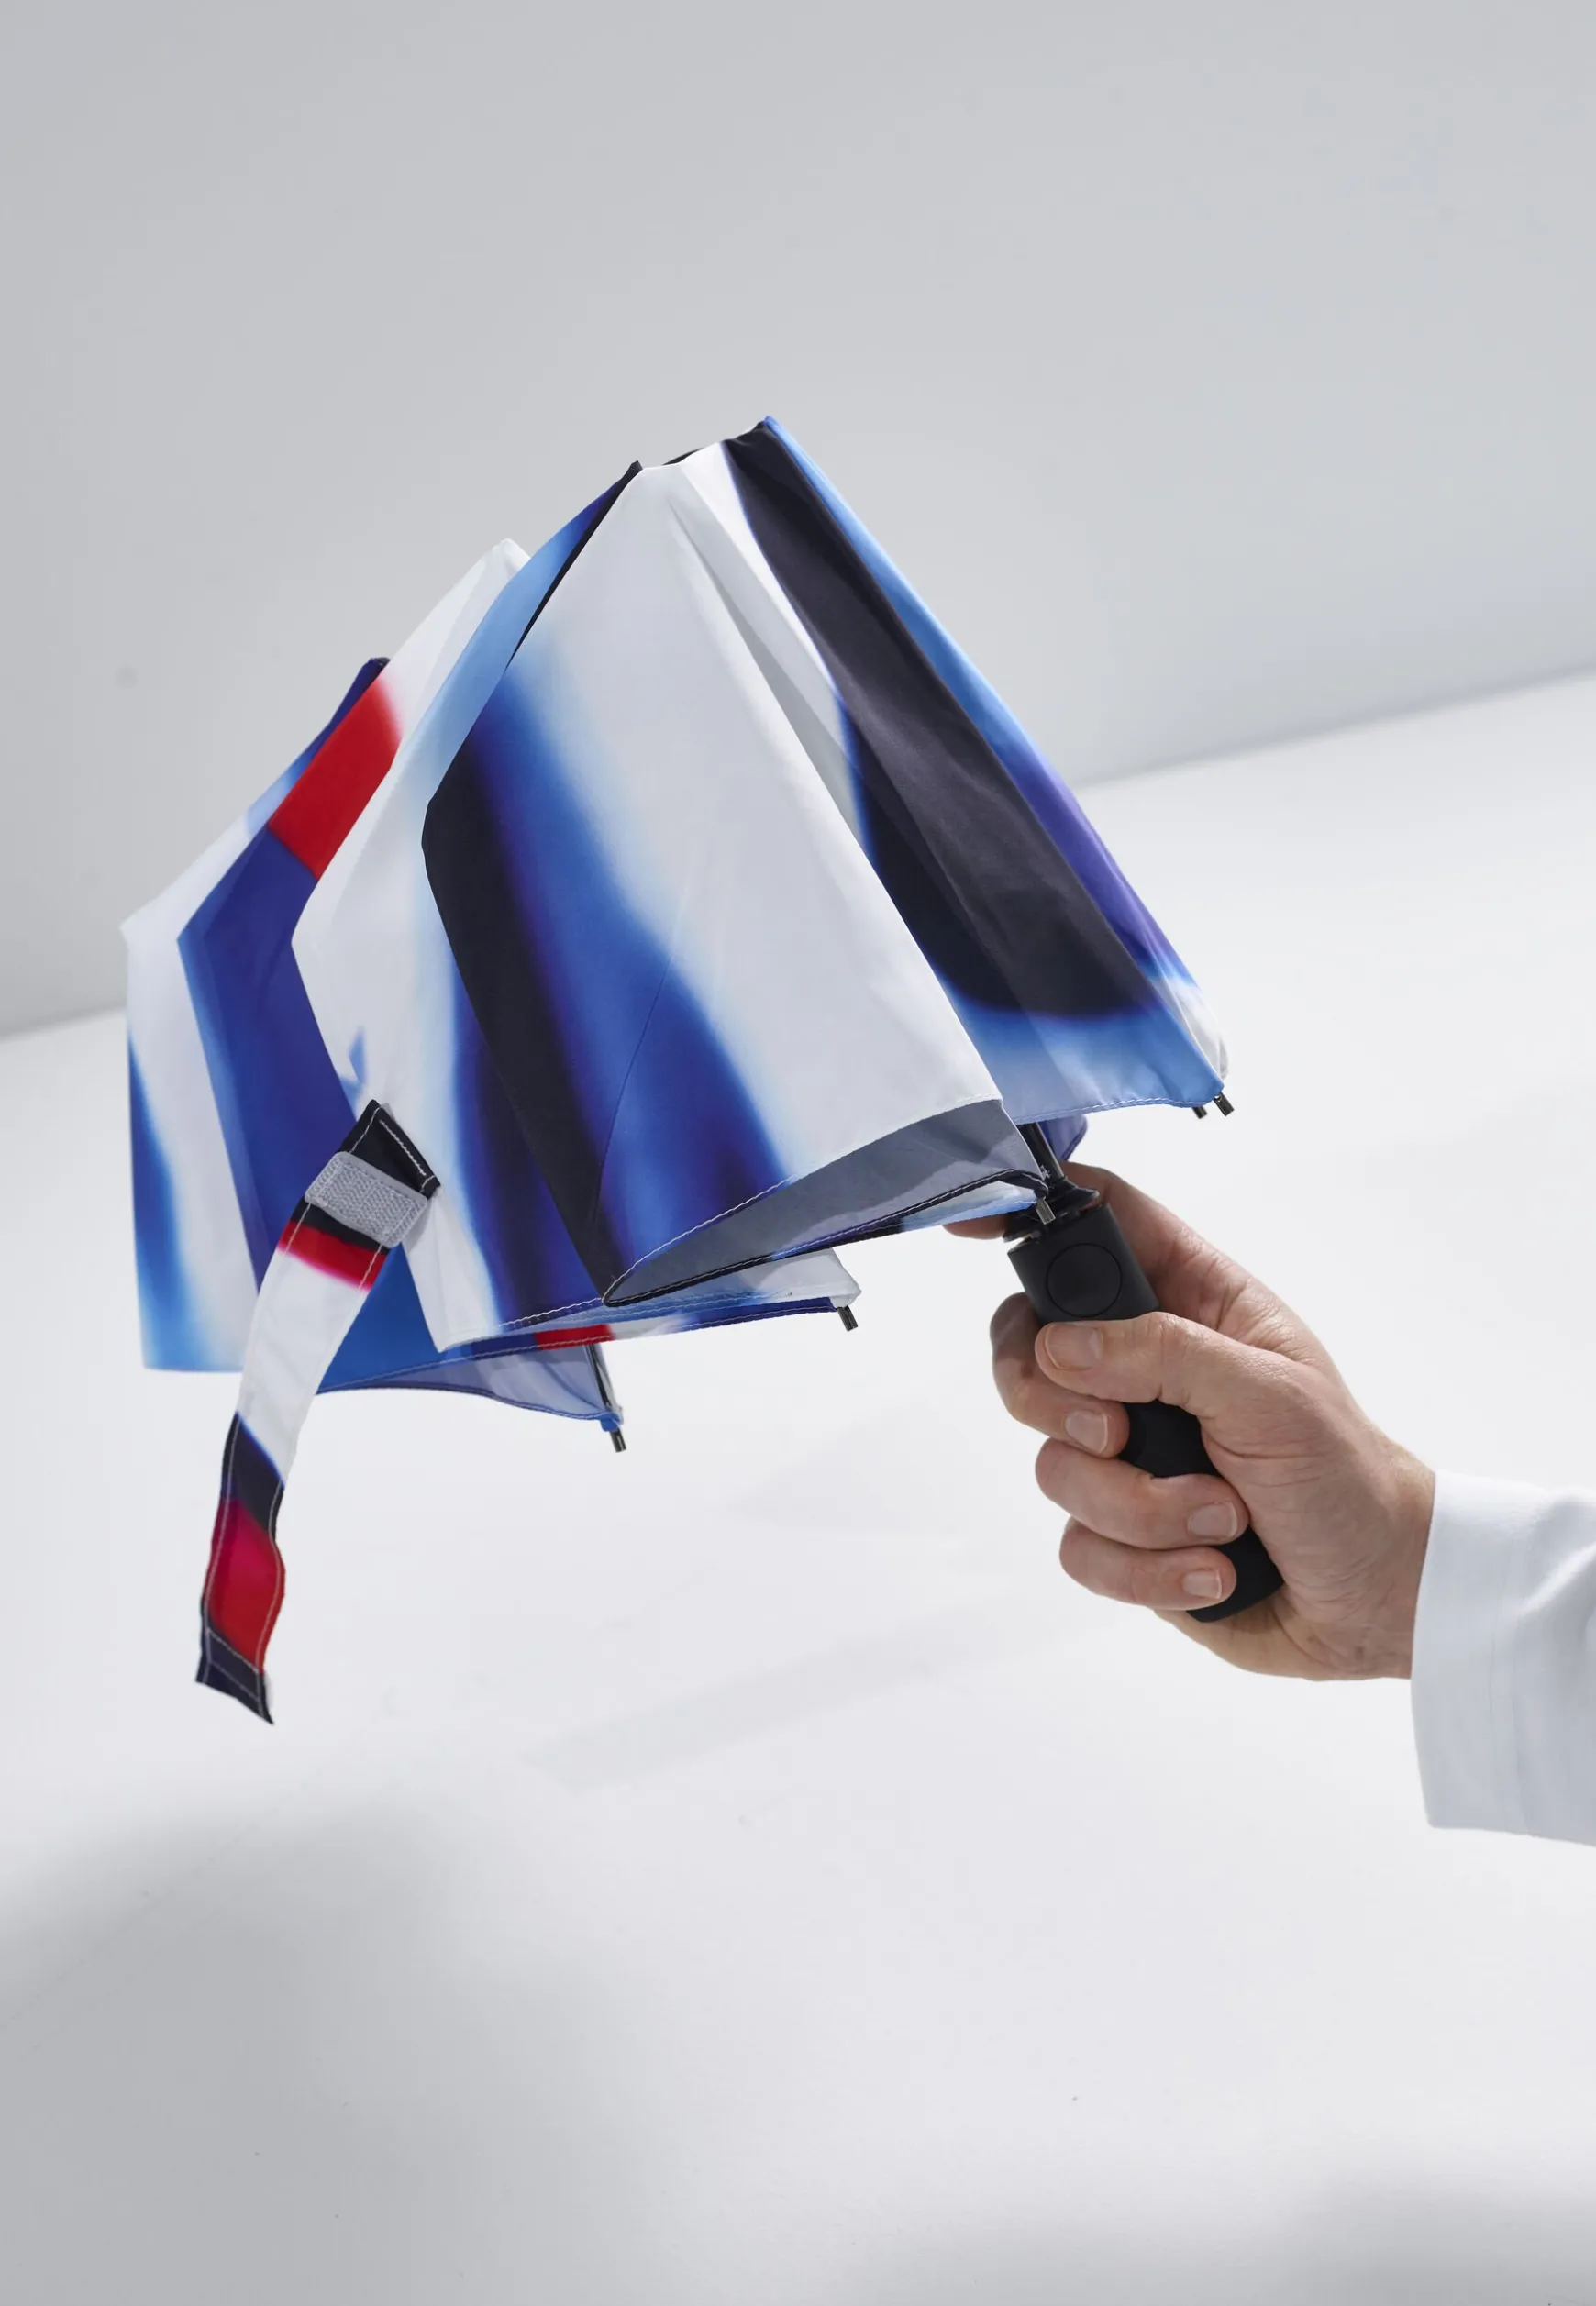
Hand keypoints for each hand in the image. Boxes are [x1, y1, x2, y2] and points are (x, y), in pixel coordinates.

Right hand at [952, 1168, 1434, 1678]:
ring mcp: (1129, 1452)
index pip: (1100, 1223)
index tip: (968, 1224)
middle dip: (1055, 1402)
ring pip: (1054, 1463)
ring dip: (1142, 1507)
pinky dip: (1144, 1568)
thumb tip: (1061, 1347)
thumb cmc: (1347, 1477)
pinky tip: (1212, 1570)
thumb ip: (1163, 1353)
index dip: (1032, 1209)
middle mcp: (1148, 1368)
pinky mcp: (1124, 1532)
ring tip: (1223, 1518)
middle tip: (1118, 1433)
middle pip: (1030, 1349)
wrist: (1375, 1597)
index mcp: (1194, 1302)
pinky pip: (1078, 1544)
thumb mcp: (1271, 1393)